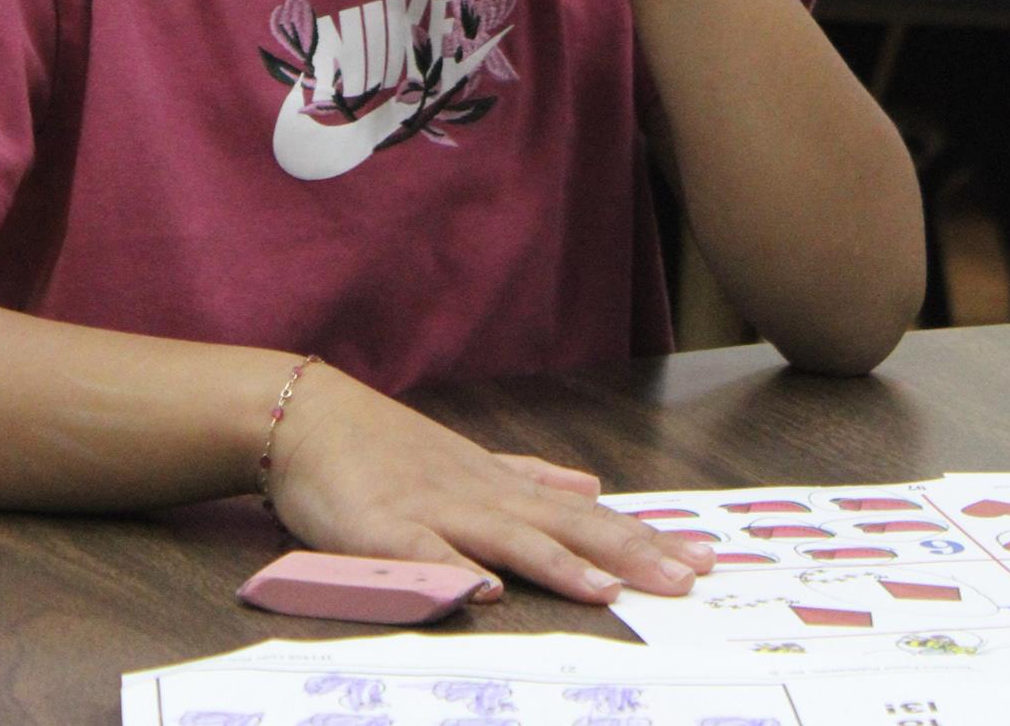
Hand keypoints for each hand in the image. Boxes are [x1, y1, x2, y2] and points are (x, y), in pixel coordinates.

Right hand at [270, 362, 711, 603]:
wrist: (309, 416)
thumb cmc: (386, 447)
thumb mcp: (469, 459)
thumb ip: (529, 477)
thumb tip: (591, 486)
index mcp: (500, 485)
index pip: (585, 517)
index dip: (642, 539)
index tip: (700, 560)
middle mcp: (479, 494)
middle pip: (564, 526)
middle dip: (628, 554)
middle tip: (687, 579)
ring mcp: (433, 508)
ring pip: (506, 537)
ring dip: (558, 564)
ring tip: (607, 590)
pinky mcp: (383, 527)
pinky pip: (423, 553)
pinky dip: (455, 573)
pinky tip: (485, 593)